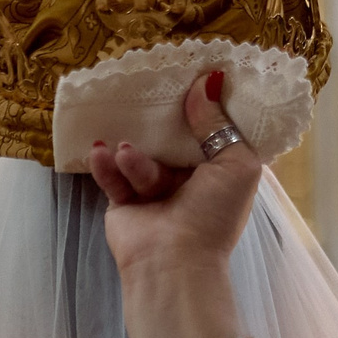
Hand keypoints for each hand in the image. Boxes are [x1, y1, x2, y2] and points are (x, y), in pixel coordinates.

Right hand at [86, 72, 263, 294]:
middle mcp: (189, 180)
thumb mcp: (235, 164)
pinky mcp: (124, 202)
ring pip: (139, 156)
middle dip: (159, 122)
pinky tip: (101, 153)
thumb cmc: (213, 215)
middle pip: (172, 139)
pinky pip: (113, 176)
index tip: (193, 73)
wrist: (173, 263)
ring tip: (127, 153)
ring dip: (132, 153)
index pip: (213, 132)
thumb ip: (219, 123)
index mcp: (220, 172)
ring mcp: (154, 191)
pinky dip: (106, 165)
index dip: (205, 105)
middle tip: (145, 95)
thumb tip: (207, 82)